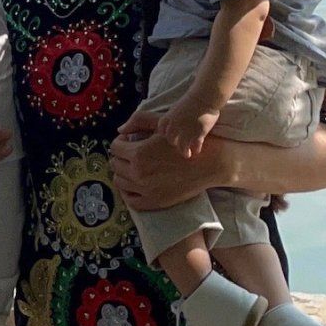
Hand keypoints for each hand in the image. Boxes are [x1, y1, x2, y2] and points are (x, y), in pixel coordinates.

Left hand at [110, 112, 231, 210]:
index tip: (128, 142)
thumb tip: (120, 130)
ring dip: (123, 173)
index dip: (120, 142)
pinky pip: (131, 201)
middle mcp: (138, 173)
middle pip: (115, 165)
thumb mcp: (162, 125)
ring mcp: (146, 190)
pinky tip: (134, 184)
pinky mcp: (155, 202)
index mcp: (138, 153)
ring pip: (120, 182)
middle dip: (121, 157)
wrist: (211, 163)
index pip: (115, 148)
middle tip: (130, 154)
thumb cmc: (188, 140)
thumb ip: (138, 122)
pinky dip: (128, 192)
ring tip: (133, 168)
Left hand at [155, 100, 219, 160]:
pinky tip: (197, 151)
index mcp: (168, 118)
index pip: (161, 130)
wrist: (205, 97)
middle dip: (174, 143)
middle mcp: (174, 126)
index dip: (165, 134)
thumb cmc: (193, 100)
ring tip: (187, 154)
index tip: (169, 137)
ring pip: (182, 146)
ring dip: (184, 151)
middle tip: (178, 146)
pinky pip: (195, 144)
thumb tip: (174, 124)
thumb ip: (174, 117)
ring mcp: (186, 131)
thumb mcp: (177, 108)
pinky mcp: (198, 134)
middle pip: (171, 140)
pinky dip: (196, 148)